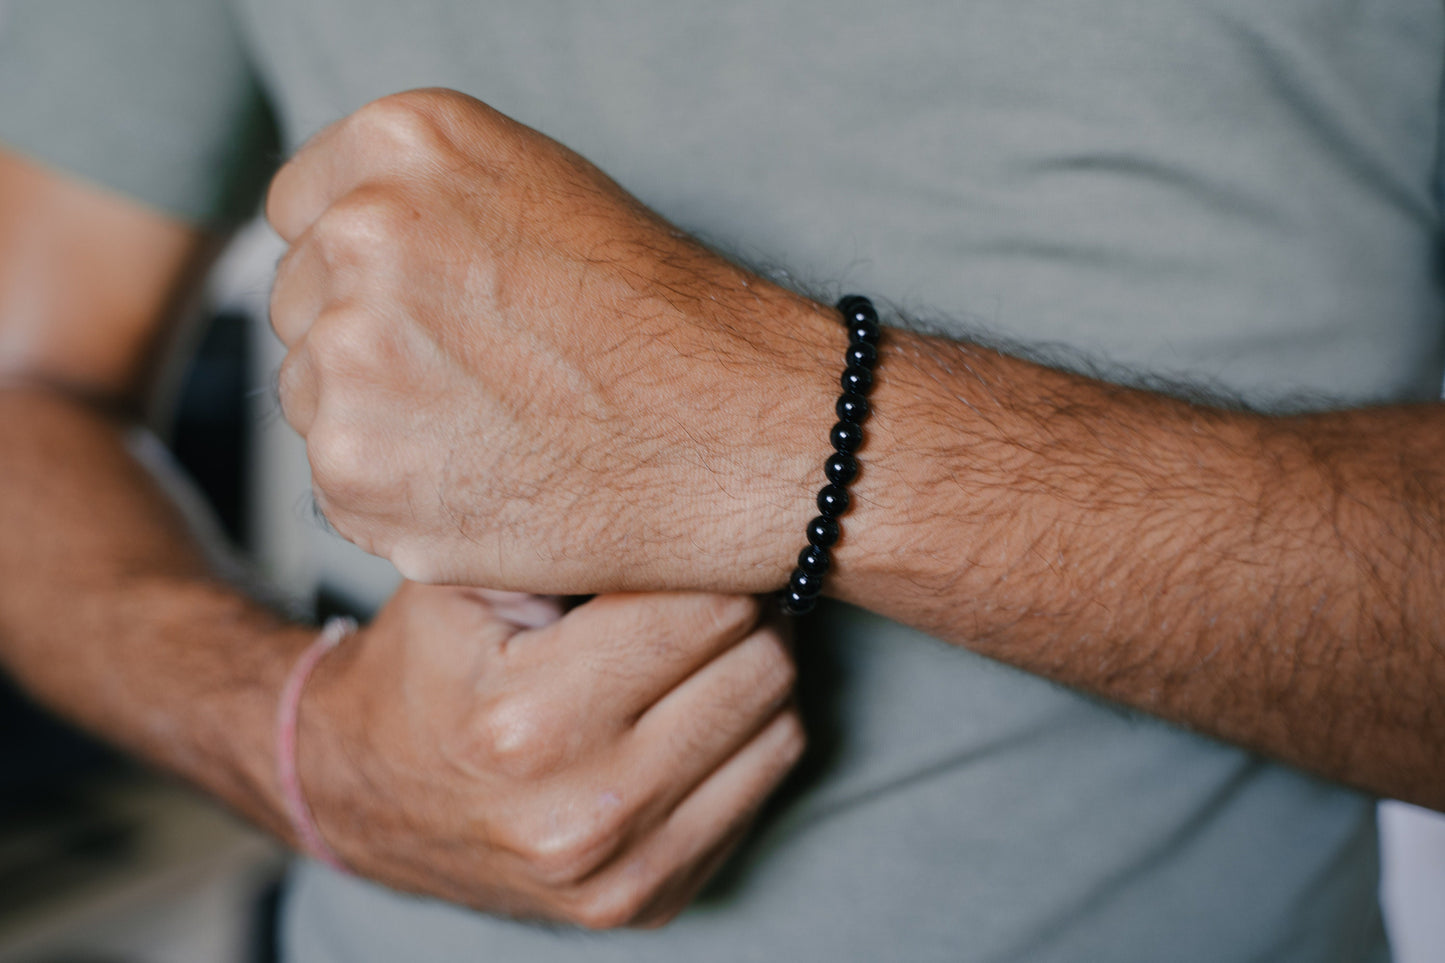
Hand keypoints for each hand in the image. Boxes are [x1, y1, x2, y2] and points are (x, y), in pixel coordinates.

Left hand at [266, 88, 840, 593]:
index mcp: (402, 144)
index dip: (362, 271)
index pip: (301, 212)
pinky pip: (340, 485)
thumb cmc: (663, 317)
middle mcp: (359, 236)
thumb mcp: (539, 188)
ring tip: (493, 432)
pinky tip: (487, 483)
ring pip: (313, 401)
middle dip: (366, 345)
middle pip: (298, 306)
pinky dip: (400, 497)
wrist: (743, 432)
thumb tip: (329, 245)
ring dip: (378, 423)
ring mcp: (351, 360)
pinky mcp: (359, 475)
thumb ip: (416, 200)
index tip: (428, 310)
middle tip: (477, 380)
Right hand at [298, 582, 803, 927]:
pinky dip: (742, 741)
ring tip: (699, 647)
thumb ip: (566, 535)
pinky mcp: (643, 902)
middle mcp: (582, 810)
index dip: (709, 561)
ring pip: (778, 731)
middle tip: (705, 588)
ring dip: (754, 674)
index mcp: (529, 718)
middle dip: (746, 613)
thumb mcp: (464, 576)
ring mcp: (618, 870)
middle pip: (759, 668)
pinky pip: (760, 792)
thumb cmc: (421, 667)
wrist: (357, 795)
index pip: (707, 609)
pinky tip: (690, 711)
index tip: (689, 543)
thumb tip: (692, 498)